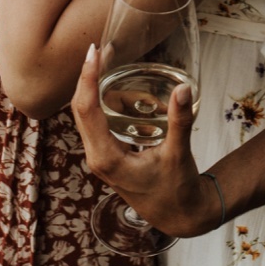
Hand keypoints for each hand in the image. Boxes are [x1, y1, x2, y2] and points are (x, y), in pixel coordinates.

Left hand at [71, 45, 219, 238]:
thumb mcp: (179, 153)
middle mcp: (97, 157)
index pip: (87, 109)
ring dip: (98, 90)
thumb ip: (179, 121)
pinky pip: (99, 122)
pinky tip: (127, 95)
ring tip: (114, 69)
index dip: (87, 78)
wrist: (178, 216)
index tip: (93, 53)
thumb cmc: (177, 189)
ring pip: (89, 115)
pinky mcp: (107, 155)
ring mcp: (100, 157)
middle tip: (101, 49)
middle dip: (88, 77)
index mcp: (107, 158)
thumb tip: (183, 88)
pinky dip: (108, 103)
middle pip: (81, 108)